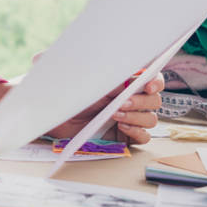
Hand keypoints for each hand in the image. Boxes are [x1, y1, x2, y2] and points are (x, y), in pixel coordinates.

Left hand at [47, 73, 163, 144]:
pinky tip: (121, 127)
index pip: (150, 76)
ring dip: (137, 116)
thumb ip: (103, 69)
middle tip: (121, 103)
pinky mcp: (123, 135)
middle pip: (154, 99)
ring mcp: (127, 116)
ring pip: (151, 118)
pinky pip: (144, 137)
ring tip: (114, 115)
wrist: (51, 113)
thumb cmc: (62, 88)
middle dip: (141, 101)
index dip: (155, 80)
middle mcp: (128, 97)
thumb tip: (126, 69)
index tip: (148, 85)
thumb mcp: (79, 73)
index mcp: (121, 78)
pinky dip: (137, 132)